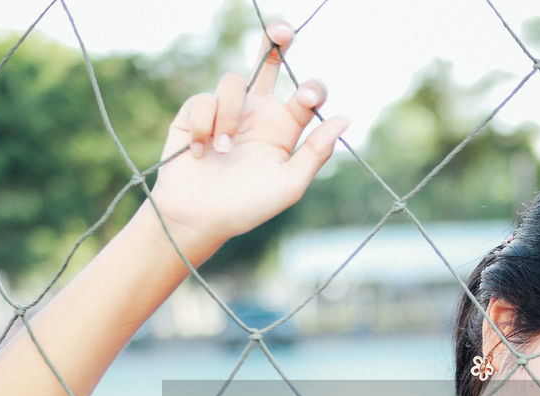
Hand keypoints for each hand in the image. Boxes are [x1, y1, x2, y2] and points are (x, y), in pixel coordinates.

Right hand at [147, 21, 349, 257]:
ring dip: (229, 115)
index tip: (308, 98)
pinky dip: (204, 125)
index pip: (305, 95)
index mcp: (284, 128)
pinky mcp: (195, 113)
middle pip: (269, 62)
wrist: (198, 218)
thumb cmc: (246, 207)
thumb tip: (344, 118)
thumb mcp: (288, 185)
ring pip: (233, 82)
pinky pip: (203, 99)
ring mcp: (226, 110)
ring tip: (224, 150)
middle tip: (283, 32)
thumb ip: (315, 153)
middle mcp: (257, 113)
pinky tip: (200, 152)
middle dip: (276, 40)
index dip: (312, 89)